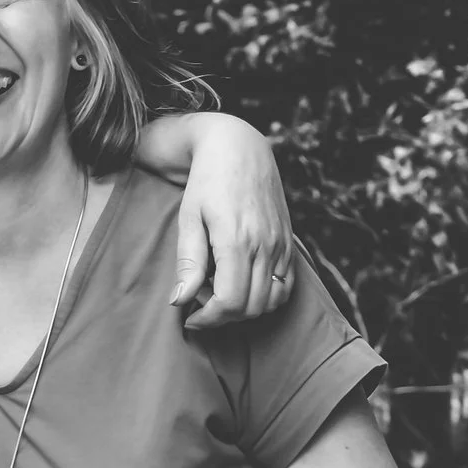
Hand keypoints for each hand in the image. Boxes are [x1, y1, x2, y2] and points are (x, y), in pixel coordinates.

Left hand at [171, 118, 299, 329]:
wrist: (239, 148)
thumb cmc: (206, 182)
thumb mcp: (189, 219)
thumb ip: (188, 263)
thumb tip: (179, 301)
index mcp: (237, 240)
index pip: (230, 302)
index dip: (209, 319)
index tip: (191, 318)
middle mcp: (265, 245)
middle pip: (250, 307)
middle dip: (223, 317)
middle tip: (201, 303)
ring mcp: (281, 245)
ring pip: (270, 302)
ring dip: (244, 310)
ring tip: (221, 293)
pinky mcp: (288, 243)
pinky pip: (285, 287)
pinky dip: (265, 297)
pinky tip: (243, 285)